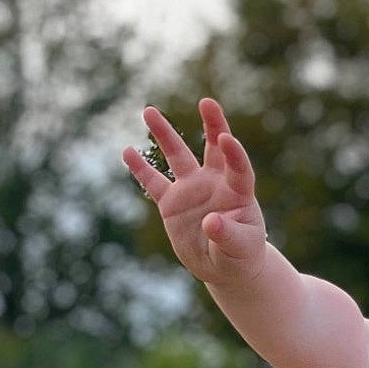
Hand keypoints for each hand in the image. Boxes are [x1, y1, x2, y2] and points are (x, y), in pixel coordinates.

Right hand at [123, 97, 267, 289]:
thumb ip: (228, 235)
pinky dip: (140, 168)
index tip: (227, 138)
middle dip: (212, 124)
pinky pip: (153, 182)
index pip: (238, 168)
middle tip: (207, 101)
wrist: (222, 266)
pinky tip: (127, 151)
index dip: (234, 153)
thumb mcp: (240, 249)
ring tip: (149, 111)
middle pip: (213, 148)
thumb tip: (211, 222)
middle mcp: (214, 183)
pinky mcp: (171, 202)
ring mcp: (191, 189)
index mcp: (237, 193)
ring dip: (164, 134)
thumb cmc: (241, 256)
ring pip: (177, 156)